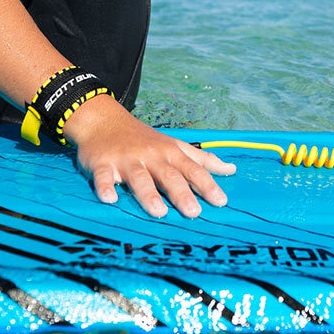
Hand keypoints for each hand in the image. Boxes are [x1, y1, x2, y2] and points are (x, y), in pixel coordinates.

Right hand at [63, 95, 234, 216]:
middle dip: (181, 193)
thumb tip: (231, 170)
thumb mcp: (175, 146)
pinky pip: (103, 176)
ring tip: (159, 211)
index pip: (193, 170)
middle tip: (194, 212)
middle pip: (168, 175)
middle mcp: (151, 156)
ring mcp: (126, 160)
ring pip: (139, 177)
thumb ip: (202, 160)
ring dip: (148, 194)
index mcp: (170, 153)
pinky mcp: (102, 164)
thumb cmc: (145, 140)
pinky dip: (105, 187)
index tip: (221, 201)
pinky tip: (110, 199)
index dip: (207, 185)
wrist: (104, 121)